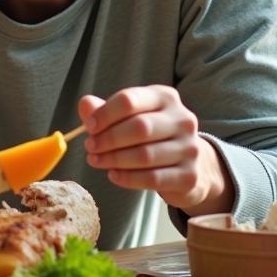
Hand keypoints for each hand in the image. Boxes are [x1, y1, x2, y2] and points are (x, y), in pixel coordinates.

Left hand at [78, 86, 233, 212]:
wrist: (189, 165)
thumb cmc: (151, 136)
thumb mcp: (128, 117)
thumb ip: (105, 110)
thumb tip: (85, 104)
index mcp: (164, 97)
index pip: (129, 100)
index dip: (104, 114)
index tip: (89, 126)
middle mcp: (182, 119)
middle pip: (138, 127)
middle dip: (108, 139)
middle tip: (90, 147)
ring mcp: (190, 148)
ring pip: (145, 155)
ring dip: (114, 159)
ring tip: (96, 161)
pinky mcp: (189, 176)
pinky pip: (152, 178)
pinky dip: (127, 178)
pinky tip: (113, 175)